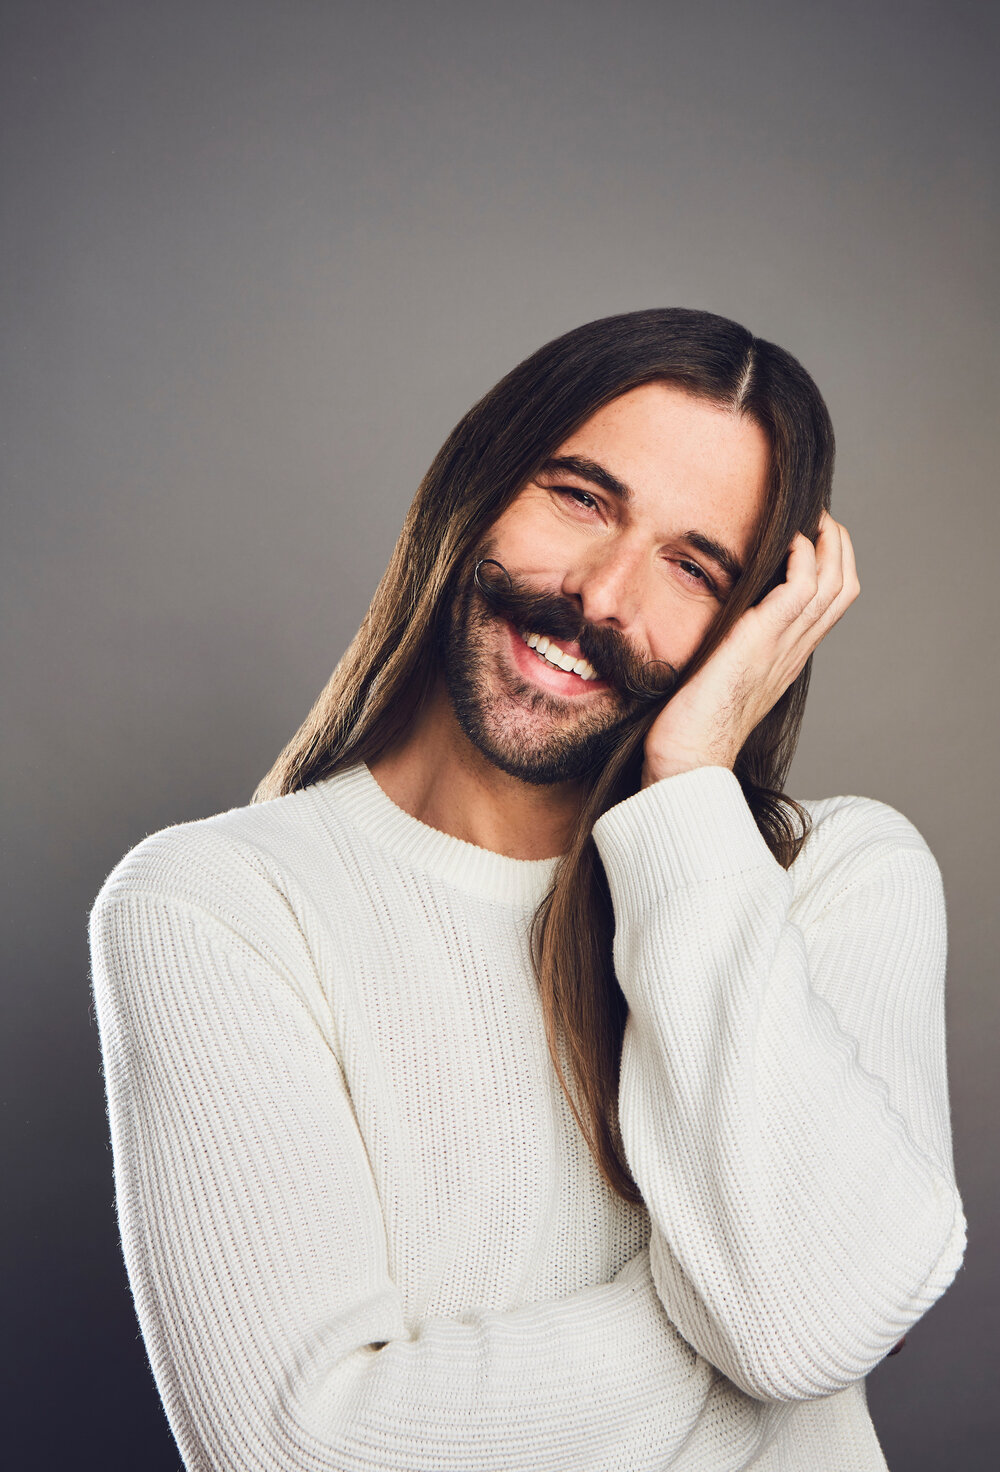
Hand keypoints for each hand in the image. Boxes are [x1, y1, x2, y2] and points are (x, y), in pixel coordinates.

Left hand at [641, 510, 859, 786]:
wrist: (687, 761)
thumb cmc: (690, 726)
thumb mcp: (716, 674)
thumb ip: (726, 647)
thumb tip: (711, 622)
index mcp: (785, 659)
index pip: (830, 604)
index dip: (830, 565)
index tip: (811, 535)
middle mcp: (792, 652)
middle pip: (843, 588)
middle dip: (839, 546)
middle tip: (819, 517)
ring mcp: (781, 647)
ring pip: (834, 585)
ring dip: (828, 543)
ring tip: (811, 517)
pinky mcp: (761, 642)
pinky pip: (801, 591)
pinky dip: (803, 559)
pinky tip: (789, 541)